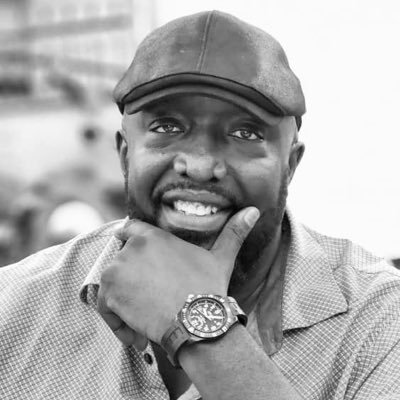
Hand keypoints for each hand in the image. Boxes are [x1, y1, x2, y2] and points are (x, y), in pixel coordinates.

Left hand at [97, 207, 258, 347]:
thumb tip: (254, 210)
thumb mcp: (221, 258)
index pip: (128, 229)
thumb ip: (233, 233)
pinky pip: (105, 306)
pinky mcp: (110, 293)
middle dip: (132, 281)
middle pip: (120, 262)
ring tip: (147, 321)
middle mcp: (132, 247)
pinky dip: (117, 323)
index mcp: (153, 236)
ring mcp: (118, 268)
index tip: (134, 261)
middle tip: (152, 302)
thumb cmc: (208, 288)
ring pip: (113, 285)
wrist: (197, 320)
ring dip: (125, 303)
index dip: (127, 241)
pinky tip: (138, 336)